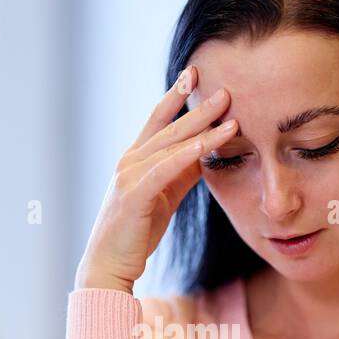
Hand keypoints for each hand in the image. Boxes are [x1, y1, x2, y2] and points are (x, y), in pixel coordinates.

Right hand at [75, 64, 237, 292]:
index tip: (195, 73)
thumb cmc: (136, 233)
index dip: (177, 96)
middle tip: (226, 88)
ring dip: (202, 129)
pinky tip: (203, 145)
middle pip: (170, 127)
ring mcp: (128, 176)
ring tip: (229, 114)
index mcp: (135, 159)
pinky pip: (163, 171)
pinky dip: (184, 156)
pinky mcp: (133, 195)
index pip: (158, 120)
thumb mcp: (164, 197)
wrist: (109, 265)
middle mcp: (129, 161)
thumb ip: (181, 173)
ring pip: (171, 146)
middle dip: (198, 106)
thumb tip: (206, 154)